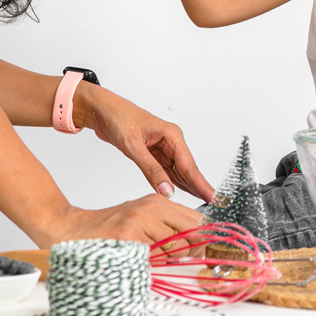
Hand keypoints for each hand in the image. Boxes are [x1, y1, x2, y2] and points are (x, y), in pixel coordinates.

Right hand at [45, 194, 206, 251]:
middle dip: (190, 251)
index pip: (196, 218)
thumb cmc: (109, 227)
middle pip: (191, 233)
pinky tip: (137, 257)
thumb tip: (196, 244)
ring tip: (150, 256)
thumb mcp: (142, 218)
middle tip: (178, 259)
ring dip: (168, 260)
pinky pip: (155, 258)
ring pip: (175, 249)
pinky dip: (151, 264)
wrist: (74, 228)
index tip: (199, 251)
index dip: (202, 238)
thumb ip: (166, 226)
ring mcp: (140, 220)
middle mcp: (151, 207)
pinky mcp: (129, 236)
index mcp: (156, 201)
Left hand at [75, 84, 214, 202]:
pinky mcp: (153, 154)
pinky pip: (166, 171)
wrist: (102, 111)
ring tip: (202, 202)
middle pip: (187, 170)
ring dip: (187, 187)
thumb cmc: (118, 118)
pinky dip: (172, 183)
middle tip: (212, 205)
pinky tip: (180, 193)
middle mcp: (170, 141)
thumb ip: (150, 169)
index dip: (201, 183)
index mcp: (171, 134)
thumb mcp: (133, 146)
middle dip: (198, 187)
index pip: (189, 165)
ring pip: (178, 172)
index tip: (213, 197)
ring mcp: (162, 148)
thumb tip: (167, 190)